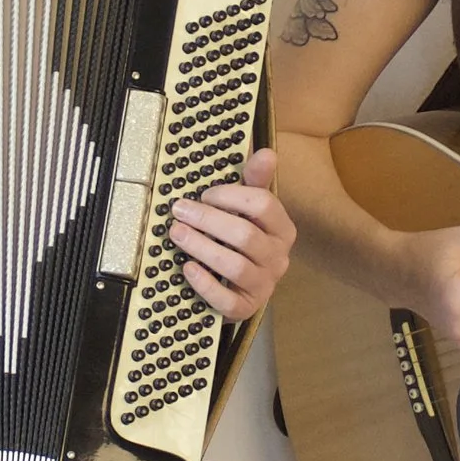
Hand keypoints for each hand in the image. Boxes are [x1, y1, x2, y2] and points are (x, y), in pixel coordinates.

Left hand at [170, 145, 296, 322]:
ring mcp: (264, 285)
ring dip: (201, 247)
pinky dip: (205, 283)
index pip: (263, 204)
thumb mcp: (248, 209)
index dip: (230, 195)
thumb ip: (254, 180)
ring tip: (176, 234)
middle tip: (179, 210)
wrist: (241, 285)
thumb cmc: (241, 238)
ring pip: (234, 266)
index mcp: (282, 228)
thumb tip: (266, 152)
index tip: (205, 193)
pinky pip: (227, 300)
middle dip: (207, 220)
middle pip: (245, 235)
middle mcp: (279, 257)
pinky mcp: (246, 308)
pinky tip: (187, 267)